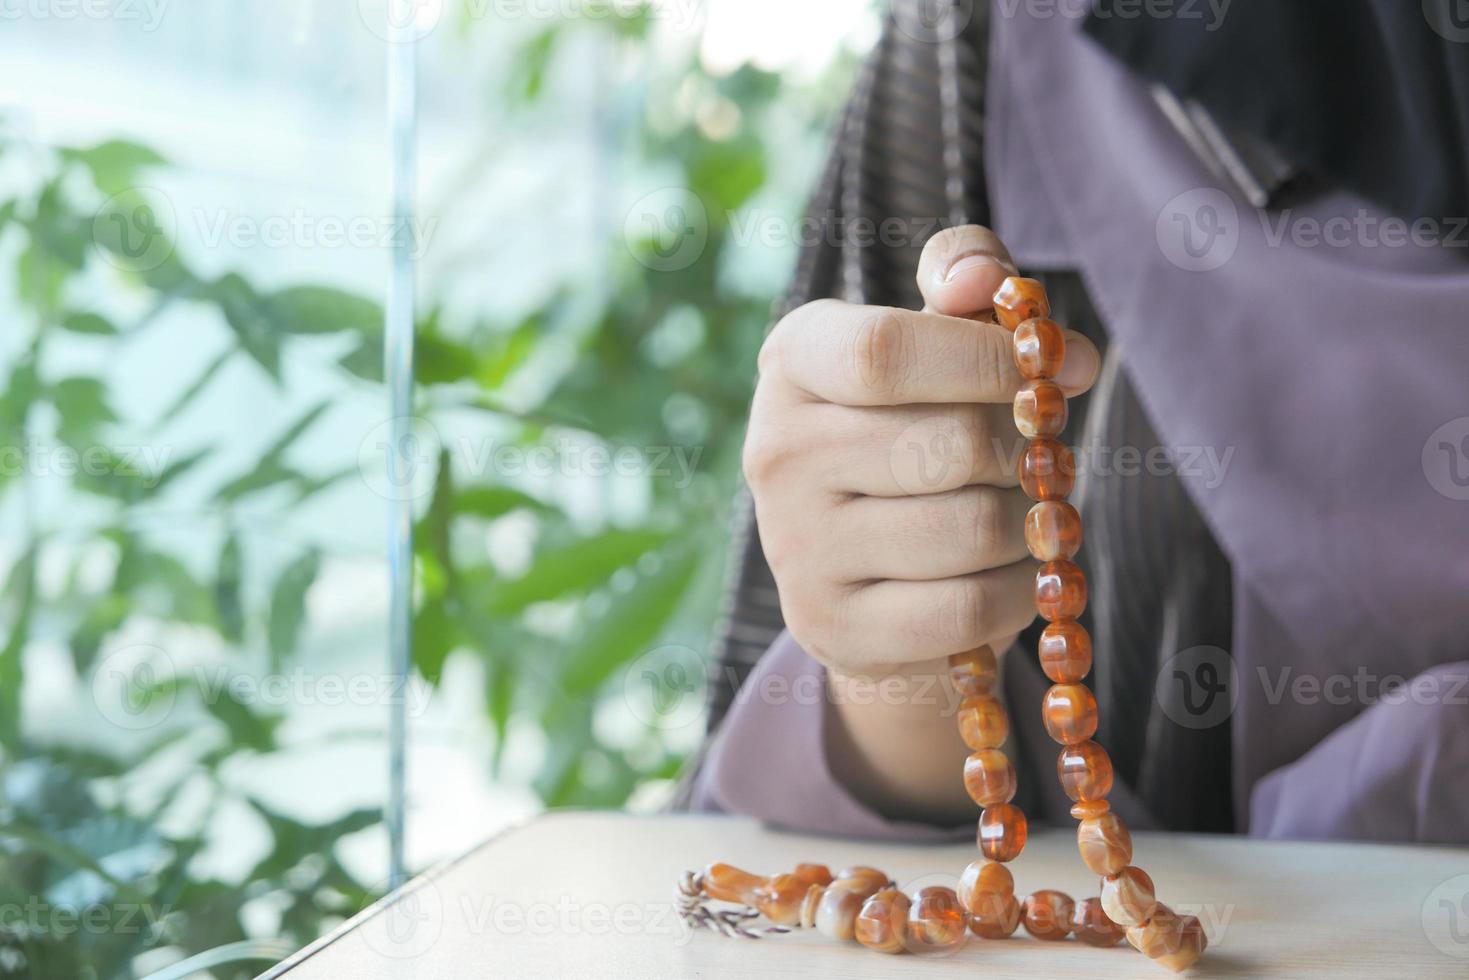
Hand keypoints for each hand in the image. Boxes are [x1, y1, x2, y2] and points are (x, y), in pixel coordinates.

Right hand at [741, 225, 1100, 820]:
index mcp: (792, 360)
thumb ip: (968, 280)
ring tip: (1017, 511)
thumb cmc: (919, 423)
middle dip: (1026, 451)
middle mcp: (775, 451)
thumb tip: (988, 281)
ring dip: (1029, 523)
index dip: (989, 359)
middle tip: (1038, 454)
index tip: (1060, 365)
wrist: (868, 565)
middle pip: (951, 445)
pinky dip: (1022, 591)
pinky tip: (1011, 571)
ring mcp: (794, 547)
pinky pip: (972, 608)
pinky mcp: (829, 626)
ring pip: (973, 530)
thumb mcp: (937, 339)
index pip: (886, 351)